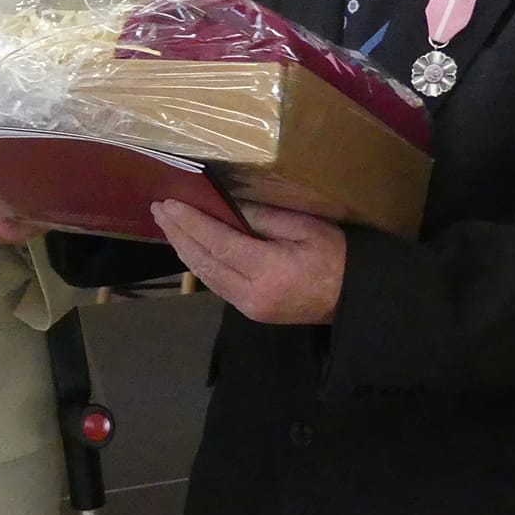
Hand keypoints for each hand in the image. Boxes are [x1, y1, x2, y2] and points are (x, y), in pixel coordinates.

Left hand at [155, 199, 344, 324]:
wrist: (356, 300)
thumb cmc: (337, 257)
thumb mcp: (305, 227)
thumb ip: (264, 217)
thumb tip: (228, 205)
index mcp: (268, 271)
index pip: (217, 243)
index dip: (190, 222)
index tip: (170, 203)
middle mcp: (252, 294)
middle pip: (204, 261)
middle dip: (178, 234)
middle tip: (158, 209)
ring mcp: (250, 307)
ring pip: (206, 276)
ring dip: (184, 249)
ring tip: (168, 224)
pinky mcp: (251, 311)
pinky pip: (217, 284)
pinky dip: (200, 263)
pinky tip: (190, 247)